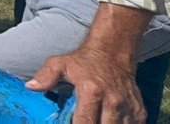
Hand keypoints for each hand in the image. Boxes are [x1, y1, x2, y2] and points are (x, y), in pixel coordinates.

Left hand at [27, 47, 143, 122]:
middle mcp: (113, 101)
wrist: (112, 52)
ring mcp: (128, 107)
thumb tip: (30, 86)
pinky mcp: (139, 111)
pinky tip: (108, 121)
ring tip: (95, 119)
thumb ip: (45, 76)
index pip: (85, 122)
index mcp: (91, 92)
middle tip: (84, 122)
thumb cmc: (84, 61)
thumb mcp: (60, 64)